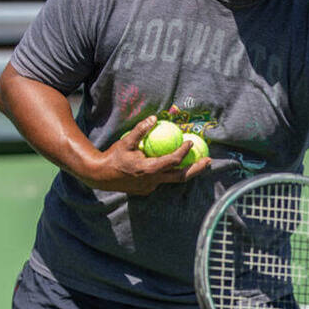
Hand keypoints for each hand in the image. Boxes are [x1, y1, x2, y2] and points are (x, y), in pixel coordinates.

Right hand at [79, 116, 211, 195]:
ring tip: (199, 163)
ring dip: (186, 172)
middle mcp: (153, 181)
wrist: (100, 176)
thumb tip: (154, 118)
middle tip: (209, 160)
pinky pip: (162, 181)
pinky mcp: (147, 190)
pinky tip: (175, 165)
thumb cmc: (113, 157)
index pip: (173, 161)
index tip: (190, 142)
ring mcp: (151, 187)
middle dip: (197, 169)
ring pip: (173, 180)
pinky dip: (170, 173)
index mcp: (149, 169)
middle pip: (181, 177)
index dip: (184, 152)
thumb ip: (141, 131)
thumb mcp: (126, 142)